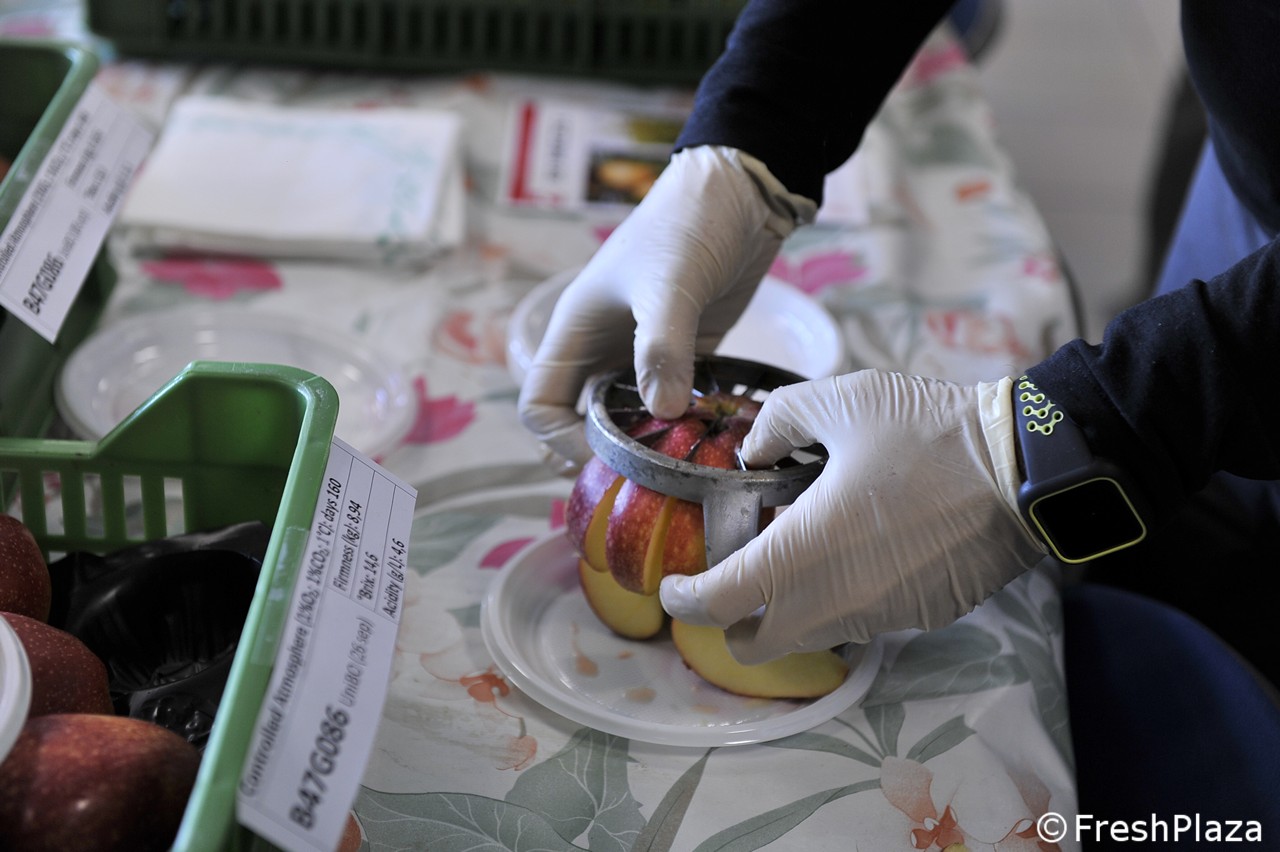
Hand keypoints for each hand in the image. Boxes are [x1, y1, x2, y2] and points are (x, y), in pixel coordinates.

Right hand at [517, 145, 814, 470]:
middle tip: (647, 477)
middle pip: (580, 423)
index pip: (540, 406)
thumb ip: (662, 347)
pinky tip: (714, 441)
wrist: (741, 191)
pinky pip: (673, 406)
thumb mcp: (670, 283)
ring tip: (683, 466)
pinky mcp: (685, 357)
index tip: (604, 456)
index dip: (560, 440)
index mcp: (576, 332)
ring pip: (629, 420)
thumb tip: (662, 412)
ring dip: (649, 445)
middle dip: (604, 454)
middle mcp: (602, 350)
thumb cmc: (689, 224)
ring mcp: (643, 355)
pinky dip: (685, 427)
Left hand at [659, 370, 1046, 662]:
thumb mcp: (840, 401)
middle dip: (732, 620)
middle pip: (753, 646)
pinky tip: (856, 551)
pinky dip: (839, 600)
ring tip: (800, 549)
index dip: (682, 599)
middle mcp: (829, 604)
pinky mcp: (914, 618)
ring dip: (787, 608)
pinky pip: (856, 622)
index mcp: (798, 556)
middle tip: (735, 573)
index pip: (715, 605)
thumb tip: (754, 447)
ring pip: (806, 637)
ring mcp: (875, 618)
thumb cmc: (926, 433)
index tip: (674, 584)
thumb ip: (779, 420)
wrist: (1022, 470)